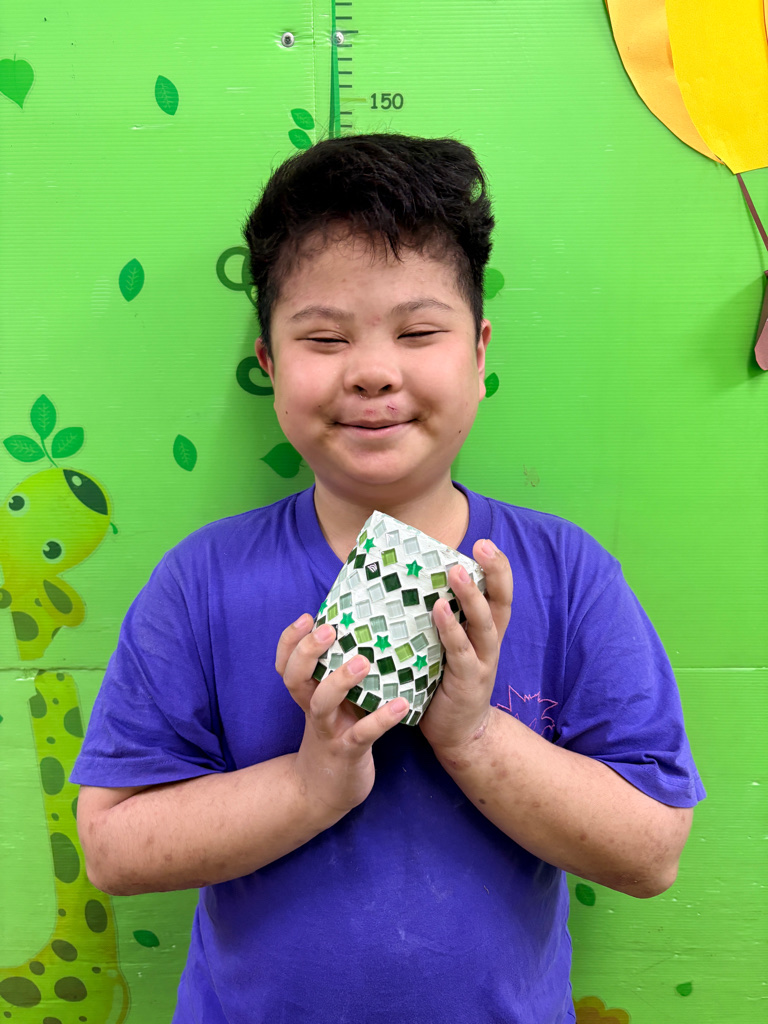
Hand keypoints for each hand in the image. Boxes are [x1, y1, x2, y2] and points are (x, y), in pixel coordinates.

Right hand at [275, 615, 409, 822]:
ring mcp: (329, 731)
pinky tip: (400, 705)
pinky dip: (381, 719)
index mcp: (309, 695)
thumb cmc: (337, 736)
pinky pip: (362, 734)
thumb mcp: (332, 705)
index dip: (290, 641)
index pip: (286, 665)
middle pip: (295, 679)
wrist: (325, 792)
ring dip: (339, 681)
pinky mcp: (349, 752)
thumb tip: (365, 632)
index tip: (307, 617)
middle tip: (329, 630)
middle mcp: (313, 710)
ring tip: (362, 662)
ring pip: (322, 704)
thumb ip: (340, 675)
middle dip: (306, 652)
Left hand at [419, 539, 512, 752]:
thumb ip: (442, 619)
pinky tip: (438, 610)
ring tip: (456, 572)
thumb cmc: (446, 682)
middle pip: (500, 602)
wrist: (460, 733)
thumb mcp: (449, 646)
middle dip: (495, 573)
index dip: (497, 568)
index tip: (485, 543)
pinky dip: (451, 630)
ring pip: (483, 624)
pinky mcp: (467, 681)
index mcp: (486, 631)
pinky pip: (461, 651)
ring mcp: (482, 662)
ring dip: (471, 597)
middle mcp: (490, 642)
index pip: (499, 594)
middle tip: (483, 546)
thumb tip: (411, 582)